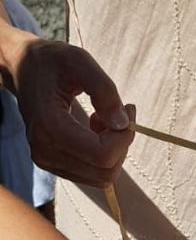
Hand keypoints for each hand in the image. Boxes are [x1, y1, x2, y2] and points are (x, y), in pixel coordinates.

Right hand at [11, 36, 133, 186]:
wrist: (22, 69)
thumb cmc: (52, 62)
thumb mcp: (80, 61)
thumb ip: (104, 91)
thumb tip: (123, 124)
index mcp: (50, 127)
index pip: (103, 155)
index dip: (125, 136)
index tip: (128, 107)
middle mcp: (45, 152)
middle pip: (105, 171)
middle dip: (122, 144)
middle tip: (121, 113)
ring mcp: (47, 162)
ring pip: (101, 177)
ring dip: (113, 150)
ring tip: (102, 118)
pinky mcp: (54, 165)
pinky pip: (92, 174)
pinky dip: (103, 155)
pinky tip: (94, 128)